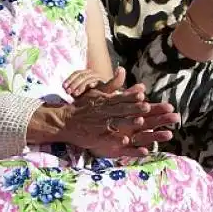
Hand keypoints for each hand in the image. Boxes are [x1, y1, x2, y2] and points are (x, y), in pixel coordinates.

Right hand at [28, 69, 179, 157]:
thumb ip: (111, 84)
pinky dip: (116, 140)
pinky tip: (126, 141)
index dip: (132, 96)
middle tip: (148, 107)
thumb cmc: (83, 106)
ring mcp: (101, 125)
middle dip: (135, 109)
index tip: (143, 94)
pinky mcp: (97, 137)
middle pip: (122, 110)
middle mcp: (105, 112)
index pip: (121, 98)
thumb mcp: (96, 92)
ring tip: (140, 122)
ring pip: (117, 123)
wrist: (64, 121)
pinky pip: (108, 139)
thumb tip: (123, 70)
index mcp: (106, 101)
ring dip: (128, 122)